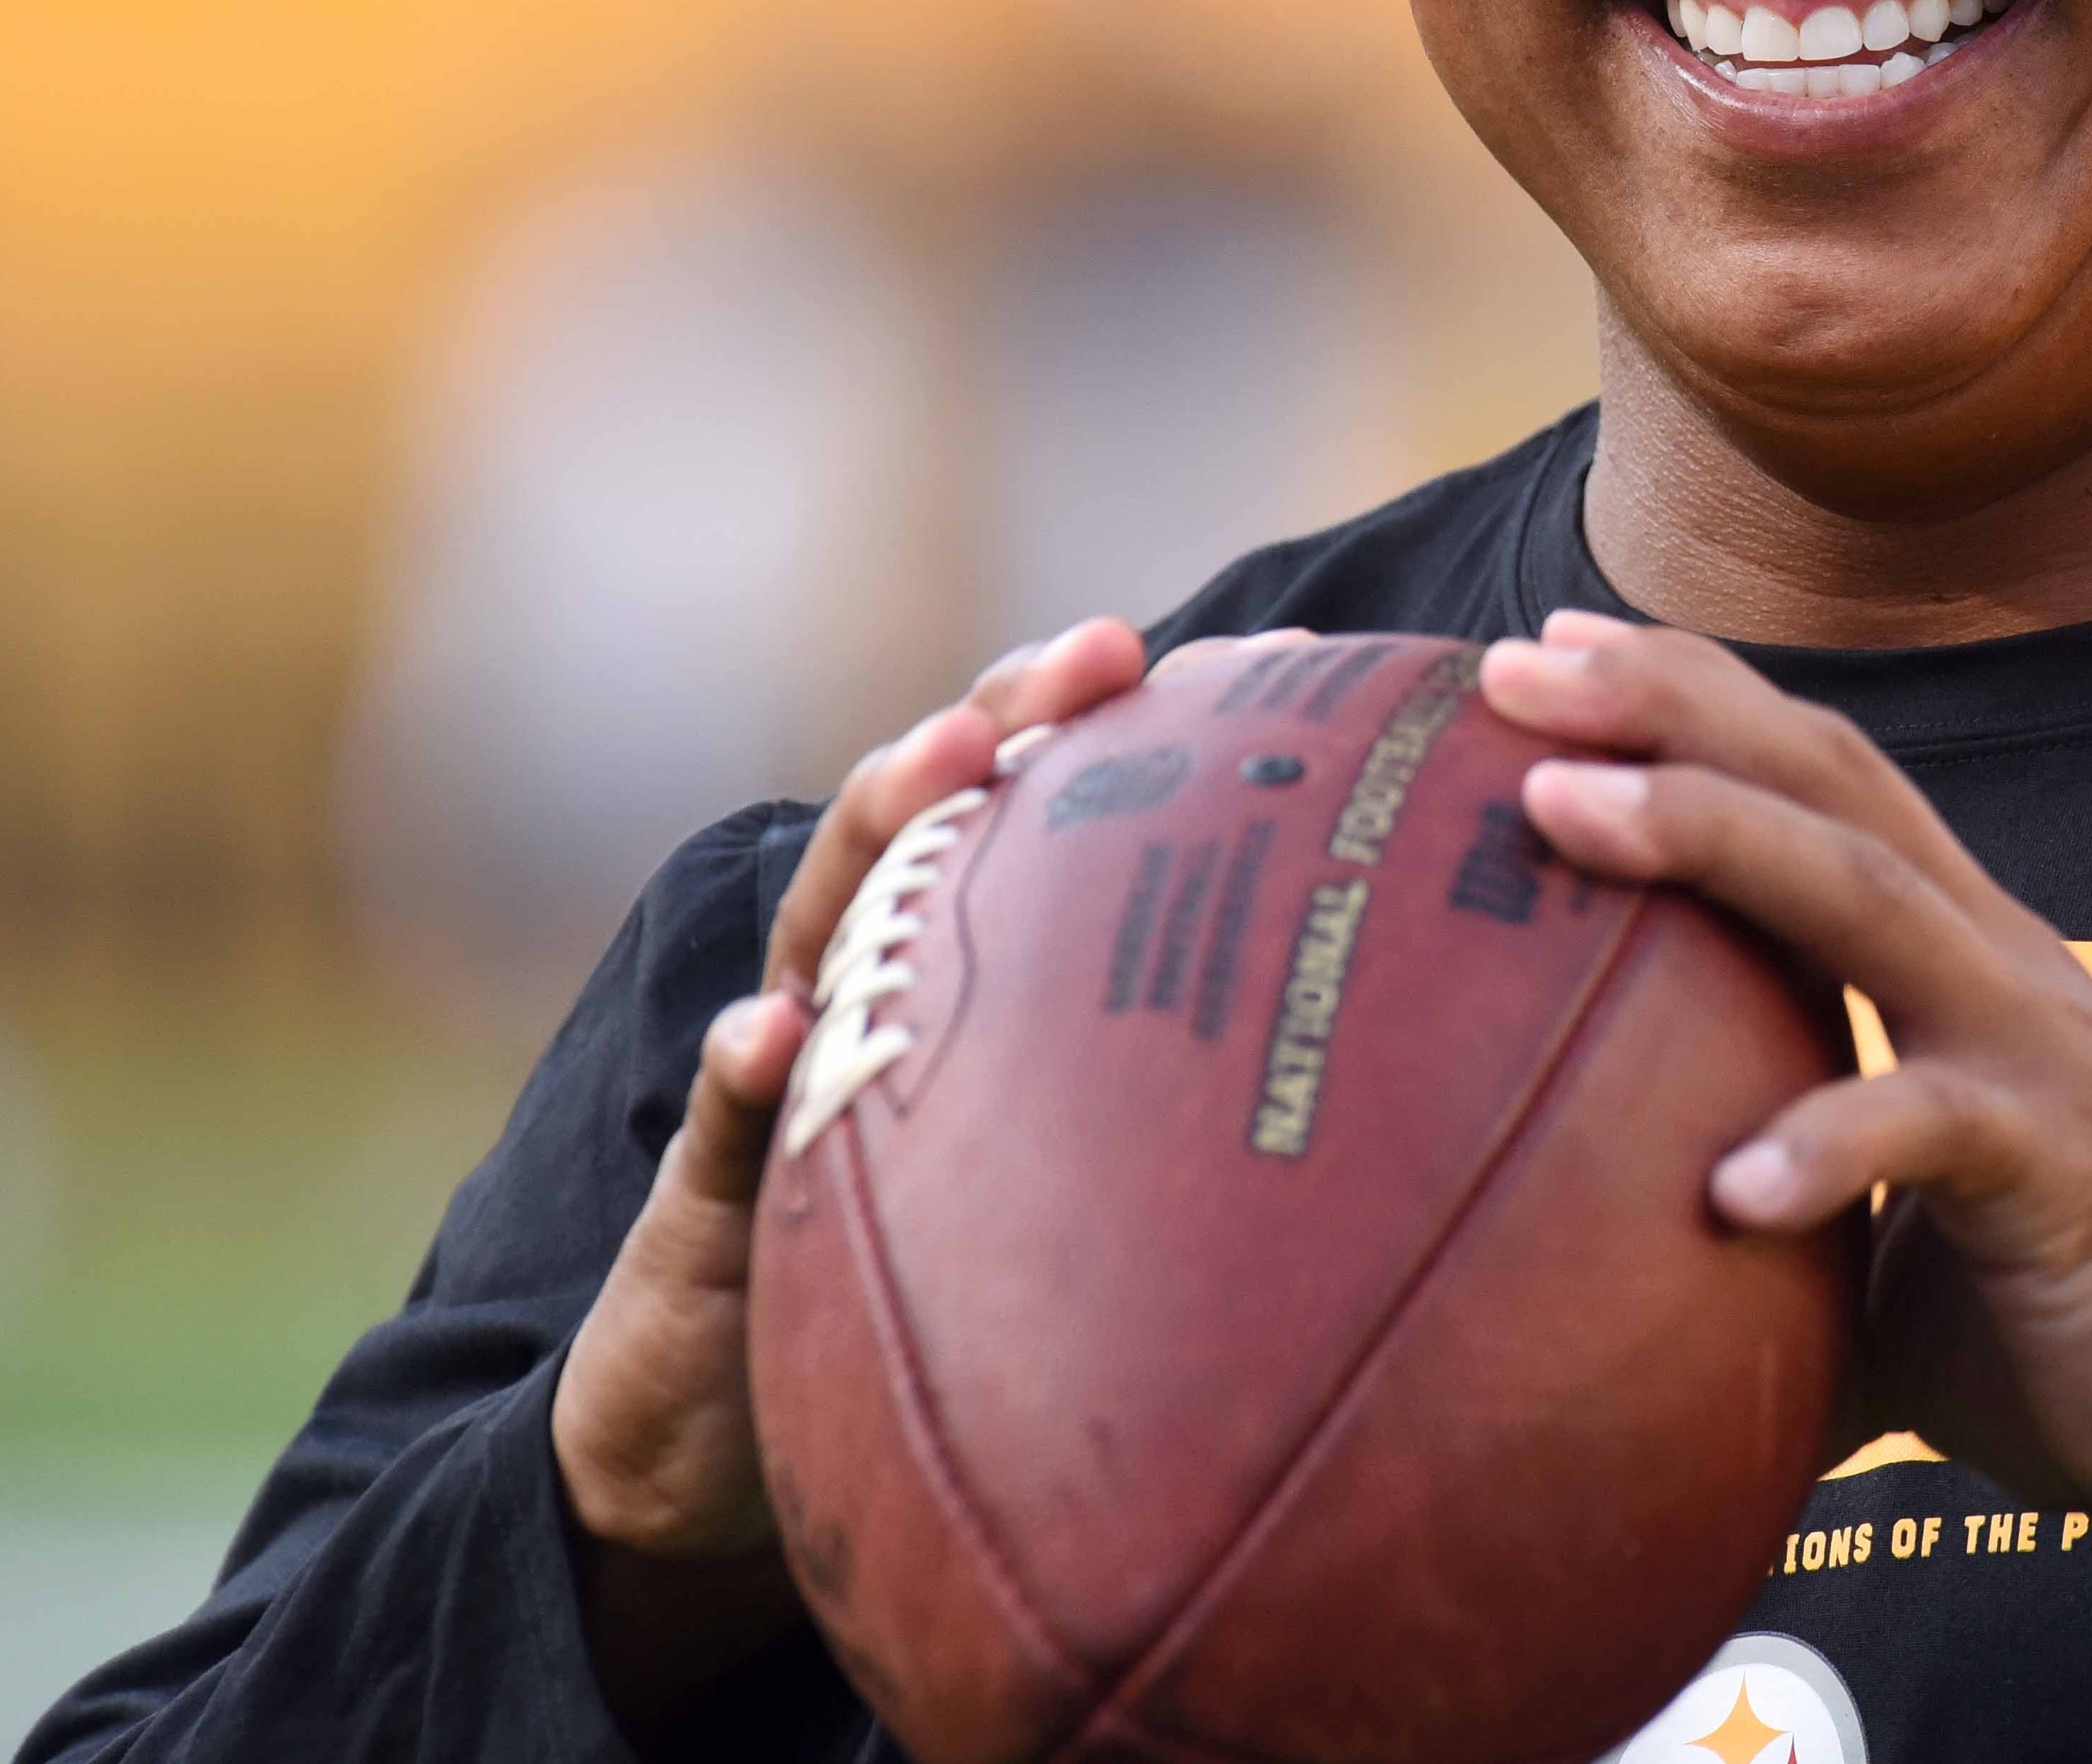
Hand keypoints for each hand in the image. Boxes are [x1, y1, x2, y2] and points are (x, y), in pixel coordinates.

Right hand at [549, 616, 1209, 1725]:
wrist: (712, 1441)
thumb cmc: (919, 1294)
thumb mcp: (1064, 1192)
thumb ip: (1171, 1125)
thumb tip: (1391, 1079)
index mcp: (954, 973)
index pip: (1035, 817)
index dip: (1117, 726)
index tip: (1223, 655)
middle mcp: (860, 988)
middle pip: (932, 817)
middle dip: (1006, 716)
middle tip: (1098, 650)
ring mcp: (775, 1077)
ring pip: (822, 921)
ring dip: (882, 827)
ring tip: (949, 759)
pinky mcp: (700, 1197)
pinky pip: (720, 1128)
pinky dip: (740, 1070)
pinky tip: (768, 1031)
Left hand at [1480, 612, 2091, 1549]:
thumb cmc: (2063, 1324)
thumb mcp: (1874, 1267)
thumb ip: (1751, 1260)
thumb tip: (1581, 1336)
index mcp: (1956, 953)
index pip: (1817, 775)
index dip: (1691, 693)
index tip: (1547, 643)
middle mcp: (1996, 961)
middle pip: (1827, 779)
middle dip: (1669, 704)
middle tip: (1511, 667)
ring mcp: (2037, 1049)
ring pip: (1868, 895)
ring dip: (1710, 832)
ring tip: (1563, 806)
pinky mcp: (2071, 1165)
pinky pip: (1936, 1129)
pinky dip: (1831, 1142)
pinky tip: (1729, 1190)